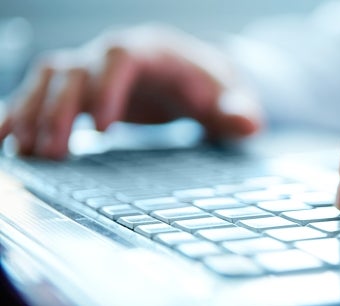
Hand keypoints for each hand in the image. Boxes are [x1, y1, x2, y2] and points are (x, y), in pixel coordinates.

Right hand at [0, 24, 261, 158]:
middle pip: (75, 67)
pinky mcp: (82, 89)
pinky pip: (40, 93)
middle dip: (59, 108)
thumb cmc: (214, 88)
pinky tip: (5, 140)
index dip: (107, 86)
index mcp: (155, 51)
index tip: (103, 129)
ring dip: (31, 112)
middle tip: (54, 152)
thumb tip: (247, 125)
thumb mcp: (234, 99)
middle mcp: (116, 54)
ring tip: (25, 152)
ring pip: (49, 78)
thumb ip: (239, 111)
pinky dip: (20, 113)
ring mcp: (94, 69)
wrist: (197, 79)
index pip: (122, 54)